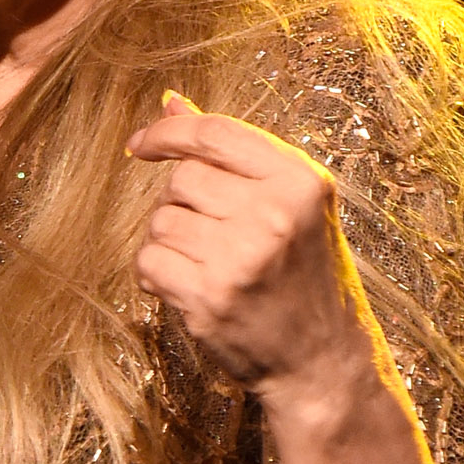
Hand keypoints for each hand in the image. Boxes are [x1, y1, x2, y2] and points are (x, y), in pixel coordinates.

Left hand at [127, 93, 378, 410]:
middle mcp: (272, 212)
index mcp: (299, 179)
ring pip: (161, 220)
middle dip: (181, 202)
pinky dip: (154, 273)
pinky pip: (149, 261)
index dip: (168, 133)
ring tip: (204, 264)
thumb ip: (233, 155)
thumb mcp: (287, 205)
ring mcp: (240, 257)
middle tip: (209, 236)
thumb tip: (170, 102)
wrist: (321, 361)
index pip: (214, 133)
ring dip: (168, 241)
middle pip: (182, 177)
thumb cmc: (302, 277)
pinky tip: (183, 286)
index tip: (142, 144)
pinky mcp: (209, 297)